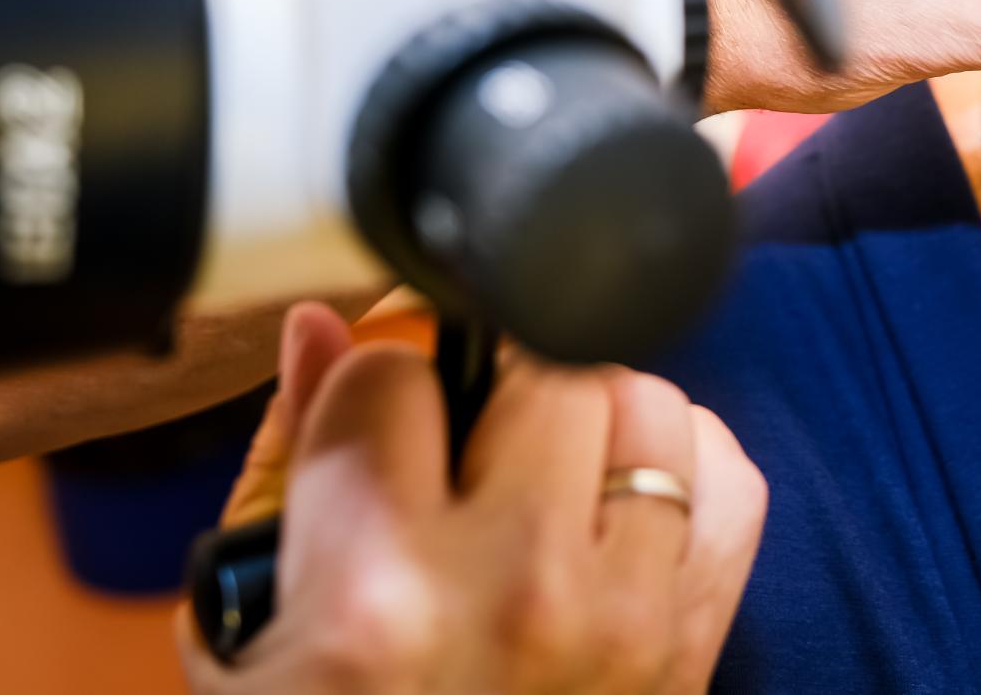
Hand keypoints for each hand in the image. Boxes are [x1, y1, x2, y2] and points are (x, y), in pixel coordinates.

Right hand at [179, 304, 765, 694]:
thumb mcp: (248, 632)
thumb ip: (290, 463)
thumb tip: (327, 329)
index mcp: (376, 589)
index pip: (397, 372)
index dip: (375, 378)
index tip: (372, 414)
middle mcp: (514, 593)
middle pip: (542, 364)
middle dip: (491, 380)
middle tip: (461, 436)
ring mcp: (620, 623)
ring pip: (644, 403)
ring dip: (589, 414)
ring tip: (539, 465)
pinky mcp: (689, 651)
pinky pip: (731, 486)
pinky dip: (683, 466)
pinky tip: (618, 495)